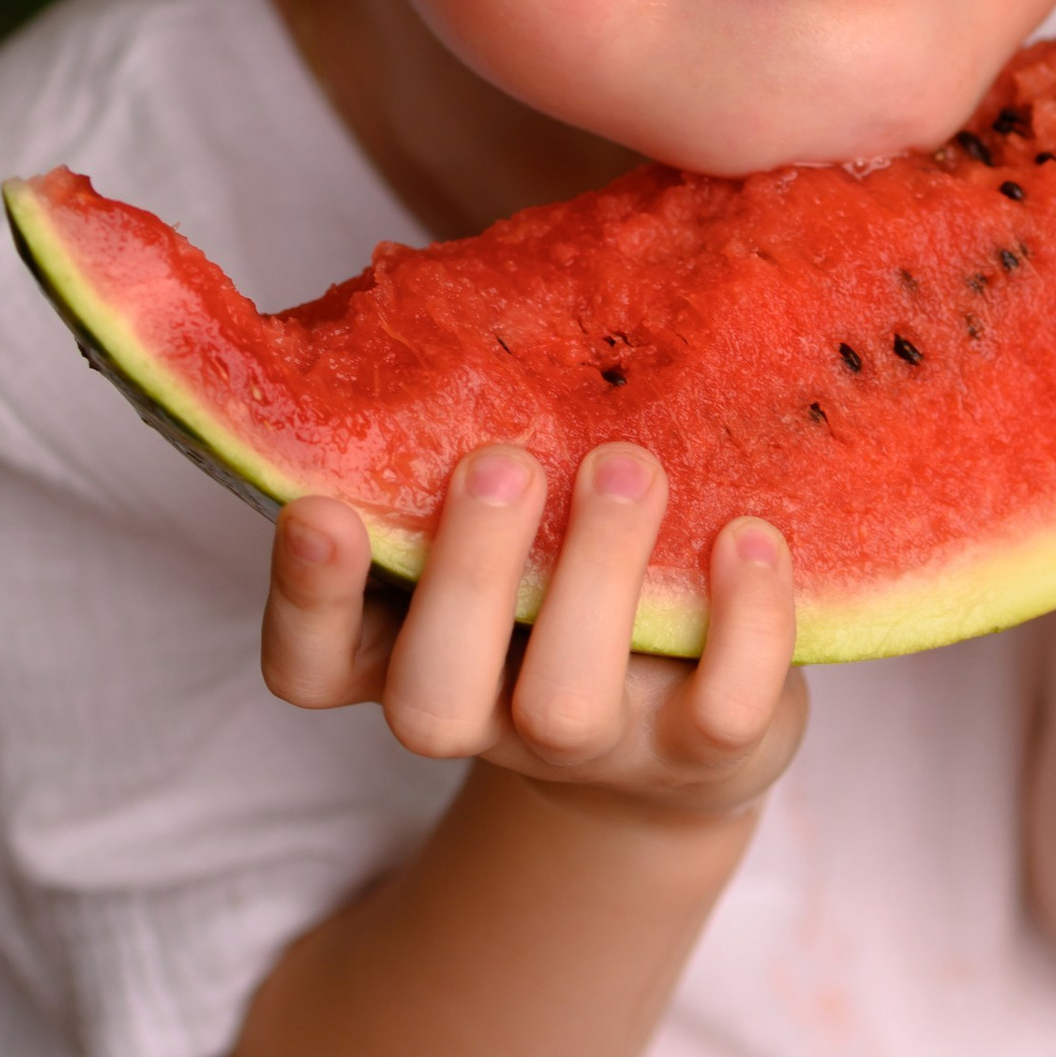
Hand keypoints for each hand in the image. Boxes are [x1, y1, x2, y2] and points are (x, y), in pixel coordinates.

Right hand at [261, 442, 807, 820]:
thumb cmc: (563, 583)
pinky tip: (749, 531)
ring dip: (595, 574)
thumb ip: (465, 456)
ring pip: (566, 707)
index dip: (306, 598)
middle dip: (466, 574)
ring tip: (627, 466)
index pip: (308, 666)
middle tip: (503, 460)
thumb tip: (465, 299)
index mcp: (403, 657)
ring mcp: (593, 752)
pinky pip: (720, 709)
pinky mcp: (701, 757)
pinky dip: (743, 618)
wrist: (683, 732)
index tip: (321, 506)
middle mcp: (485, 718)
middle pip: (430, 703)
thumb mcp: (502, 527)